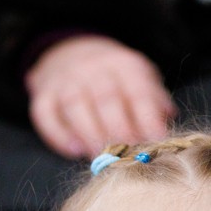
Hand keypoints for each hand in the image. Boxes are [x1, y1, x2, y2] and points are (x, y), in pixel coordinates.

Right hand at [24, 34, 175, 157]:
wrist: (72, 53)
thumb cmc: (115, 79)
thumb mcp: (140, 80)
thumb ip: (154, 103)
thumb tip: (166, 130)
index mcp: (123, 65)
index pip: (137, 90)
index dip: (148, 117)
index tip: (157, 141)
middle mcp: (93, 68)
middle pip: (105, 98)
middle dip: (119, 129)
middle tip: (129, 155)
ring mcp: (65, 80)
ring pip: (75, 105)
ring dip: (90, 134)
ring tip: (102, 157)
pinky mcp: (43, 93)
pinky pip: (46, 113)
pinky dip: (58, 134)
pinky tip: (74, 151)